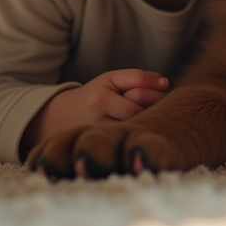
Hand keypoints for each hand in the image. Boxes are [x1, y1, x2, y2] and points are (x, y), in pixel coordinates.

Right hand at [20, 69, 168, 157]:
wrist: (60, 119)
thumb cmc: (94, 96)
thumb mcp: (110, 80)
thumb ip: (137, 78)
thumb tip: (165, 82)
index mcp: (101, 96)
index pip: (139, 90)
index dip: (155, 88)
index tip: (163, 86)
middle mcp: (99, 116)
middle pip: (140, 109)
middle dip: (155, 104)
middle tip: (156, 103)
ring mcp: (101, 134)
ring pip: (138, 124)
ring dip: (149, 119)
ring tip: (146, 115)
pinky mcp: (105, 147)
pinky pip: (130, 138)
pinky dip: (140, 132)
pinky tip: (139, 129)